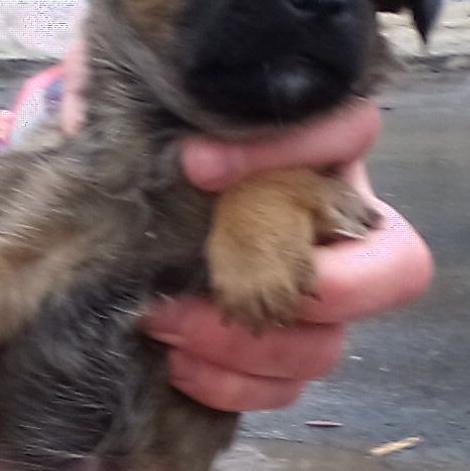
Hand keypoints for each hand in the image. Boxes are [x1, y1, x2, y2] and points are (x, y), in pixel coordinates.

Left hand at [59, 40, 430, 411]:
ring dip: (249, 348)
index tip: (195, 163)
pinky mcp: (278, 352)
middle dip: (310, 286)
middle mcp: (337, 225)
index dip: (293, 149)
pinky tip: (176, 362)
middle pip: (391, 268)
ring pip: (330, 344)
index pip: (352, 130)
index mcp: (318, 146)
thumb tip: (78, 117)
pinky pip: (285, 389)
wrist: (134, 198)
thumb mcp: (137, 95)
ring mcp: (318, 298)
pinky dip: (232, 386)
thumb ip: (112, 82)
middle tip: (215, 283)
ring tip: (167, 324)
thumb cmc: (151, 133)